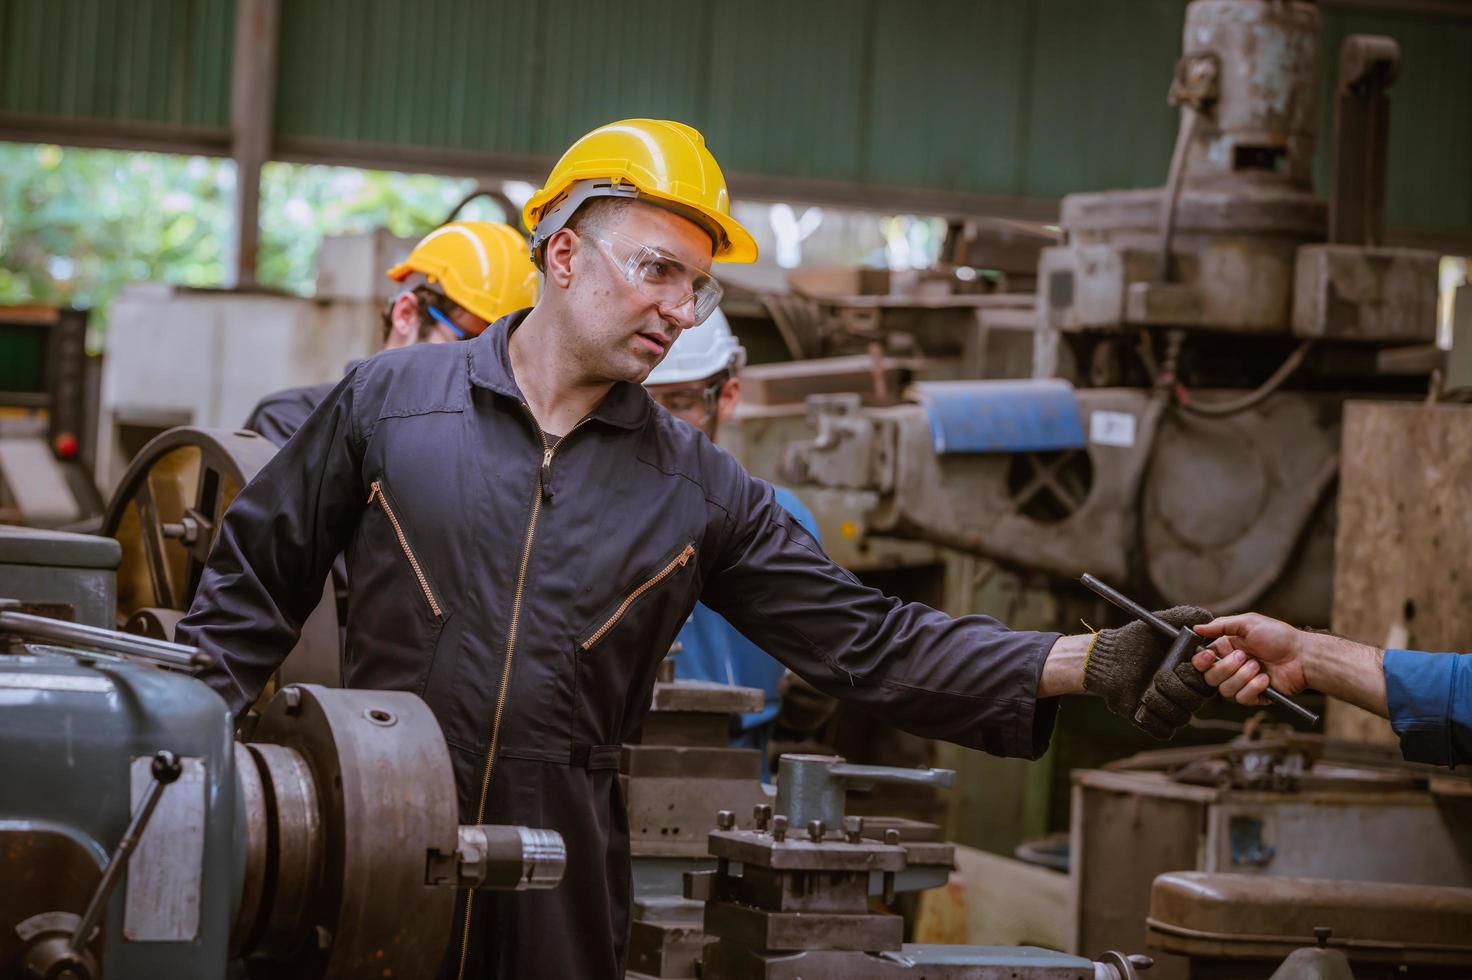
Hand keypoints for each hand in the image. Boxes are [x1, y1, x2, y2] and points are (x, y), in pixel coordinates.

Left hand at [1084, 605, 1213, 737]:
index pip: (1210, 682)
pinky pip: (1163, 730)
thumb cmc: (1134, 640)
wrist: (1107, 659)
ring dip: (1162, 701)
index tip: (1183, 665)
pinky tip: (1141, 703)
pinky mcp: (1154, 720)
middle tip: (1159, 675)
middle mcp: (1184, 691)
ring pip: (1182, 717)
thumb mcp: (1159, 622)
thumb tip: (1210, 618)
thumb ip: (1186, 616)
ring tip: (1146, 689)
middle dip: (1176, 688)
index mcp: (1192, 671)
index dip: (1198, 677)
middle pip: (1197, 701)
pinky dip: (1153, 718)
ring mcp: (1169, 707)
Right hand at [1190, 613, 1310, 705]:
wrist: (1303, 656)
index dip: (1201, 661)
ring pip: (1225, 690)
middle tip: (1245, 657)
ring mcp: (1242, 682)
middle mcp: (1231, 667)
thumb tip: (1196, 628)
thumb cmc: (1279, 636)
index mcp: (1226, 649)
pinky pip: (1242, 699)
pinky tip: (1266, 679)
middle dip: (1226, 668)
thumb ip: (1220, 625)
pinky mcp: (1255, 696)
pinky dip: (1253, 688)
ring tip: (1259, 667)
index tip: (1208, 656)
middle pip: (1210, 677)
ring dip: (1243, 677)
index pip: (1202, 661)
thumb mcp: (1248, 623)